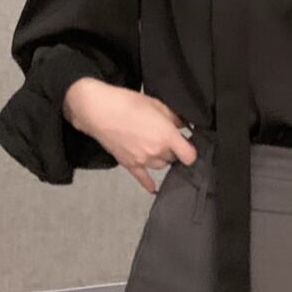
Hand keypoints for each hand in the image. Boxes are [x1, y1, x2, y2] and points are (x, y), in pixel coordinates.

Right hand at [62, 77, 197, 193]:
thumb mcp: (156, 104)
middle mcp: (157, 151)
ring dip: (161, 158)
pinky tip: (153, 189)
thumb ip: (174, 117)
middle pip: (174, 159)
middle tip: (166, 138)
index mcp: (167, 136)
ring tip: (156, 148)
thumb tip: (183, 125)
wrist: (99, 111)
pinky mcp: (129, 164)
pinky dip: (149, 184)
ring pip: (160, 166)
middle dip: (173, 150)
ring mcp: (143, 160)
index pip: (189, 155)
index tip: (189, 145)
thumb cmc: (126, 103)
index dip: (191, 151)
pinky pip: (143, 179)